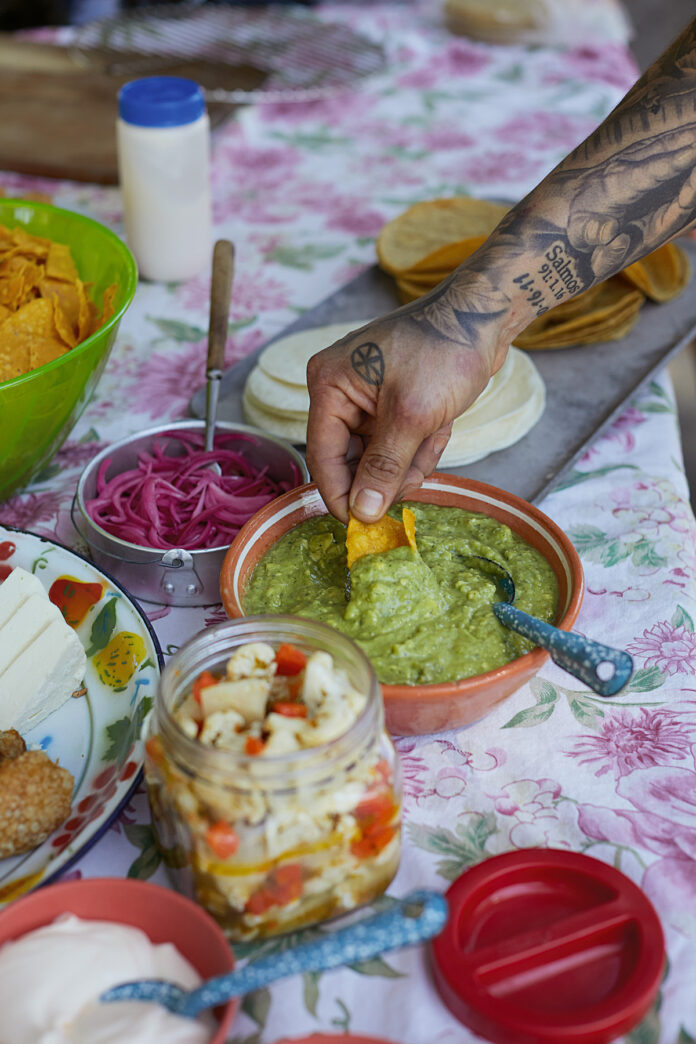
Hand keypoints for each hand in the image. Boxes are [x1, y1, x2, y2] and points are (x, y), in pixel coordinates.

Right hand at [305, 295, 507, 522]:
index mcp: (329, 386)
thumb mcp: (413, 416)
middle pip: (351, 460)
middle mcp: (340, 392)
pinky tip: (440, 427)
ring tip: (434, 434)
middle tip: (416, 476)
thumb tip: (361, 513)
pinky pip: (397, 443)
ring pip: (378, 456)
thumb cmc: (445, 350)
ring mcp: (366, 397)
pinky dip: (420, 445)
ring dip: (410, 458)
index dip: (342, 495)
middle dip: (387, 472)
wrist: (484, 316)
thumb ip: (383, 468)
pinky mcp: (390, 402)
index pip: (323, 456)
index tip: (364, 525)